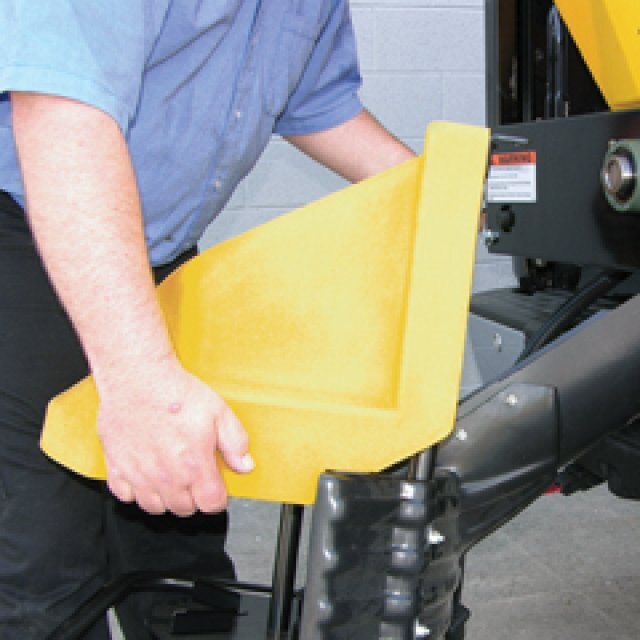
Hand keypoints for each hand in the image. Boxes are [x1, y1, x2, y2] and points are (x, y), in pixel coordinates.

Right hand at [97, 357, 252, 515]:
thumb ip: (235, 443)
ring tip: (172, 478)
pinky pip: (124, 495)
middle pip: (184, 509)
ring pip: (154, 507)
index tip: (216, 487)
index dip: (217, 497)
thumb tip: (245, 465)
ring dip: (166, 498)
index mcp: (194, 467)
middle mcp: (166, 478)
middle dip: (193, 498)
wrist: (139, 378)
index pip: (211, 504)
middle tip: (194, 478)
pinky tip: (145, 474)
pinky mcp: (116, 466)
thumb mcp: (219, 412)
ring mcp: (138, 475)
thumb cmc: (176, 393)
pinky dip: (135, 491)